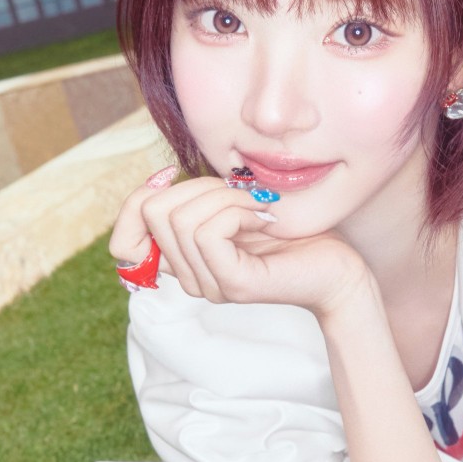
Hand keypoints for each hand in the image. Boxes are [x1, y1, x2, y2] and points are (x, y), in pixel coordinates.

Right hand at [109, 168, 368, 318]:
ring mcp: (209, 285)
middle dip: (197, 186)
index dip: (136, 200)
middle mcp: (190, 278)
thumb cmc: (294, 232)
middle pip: (153, 213)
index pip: (123, 240)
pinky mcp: (232, 284)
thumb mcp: (234, 204)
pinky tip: (262, 217)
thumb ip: (197, 200)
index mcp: (185, 261)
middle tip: (240, 192)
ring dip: (223, 196)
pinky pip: (208, 232)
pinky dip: (236, 210)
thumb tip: (159, 182)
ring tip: (257, 205)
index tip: (172, 176)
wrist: (340, 266)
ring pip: (182, 219)